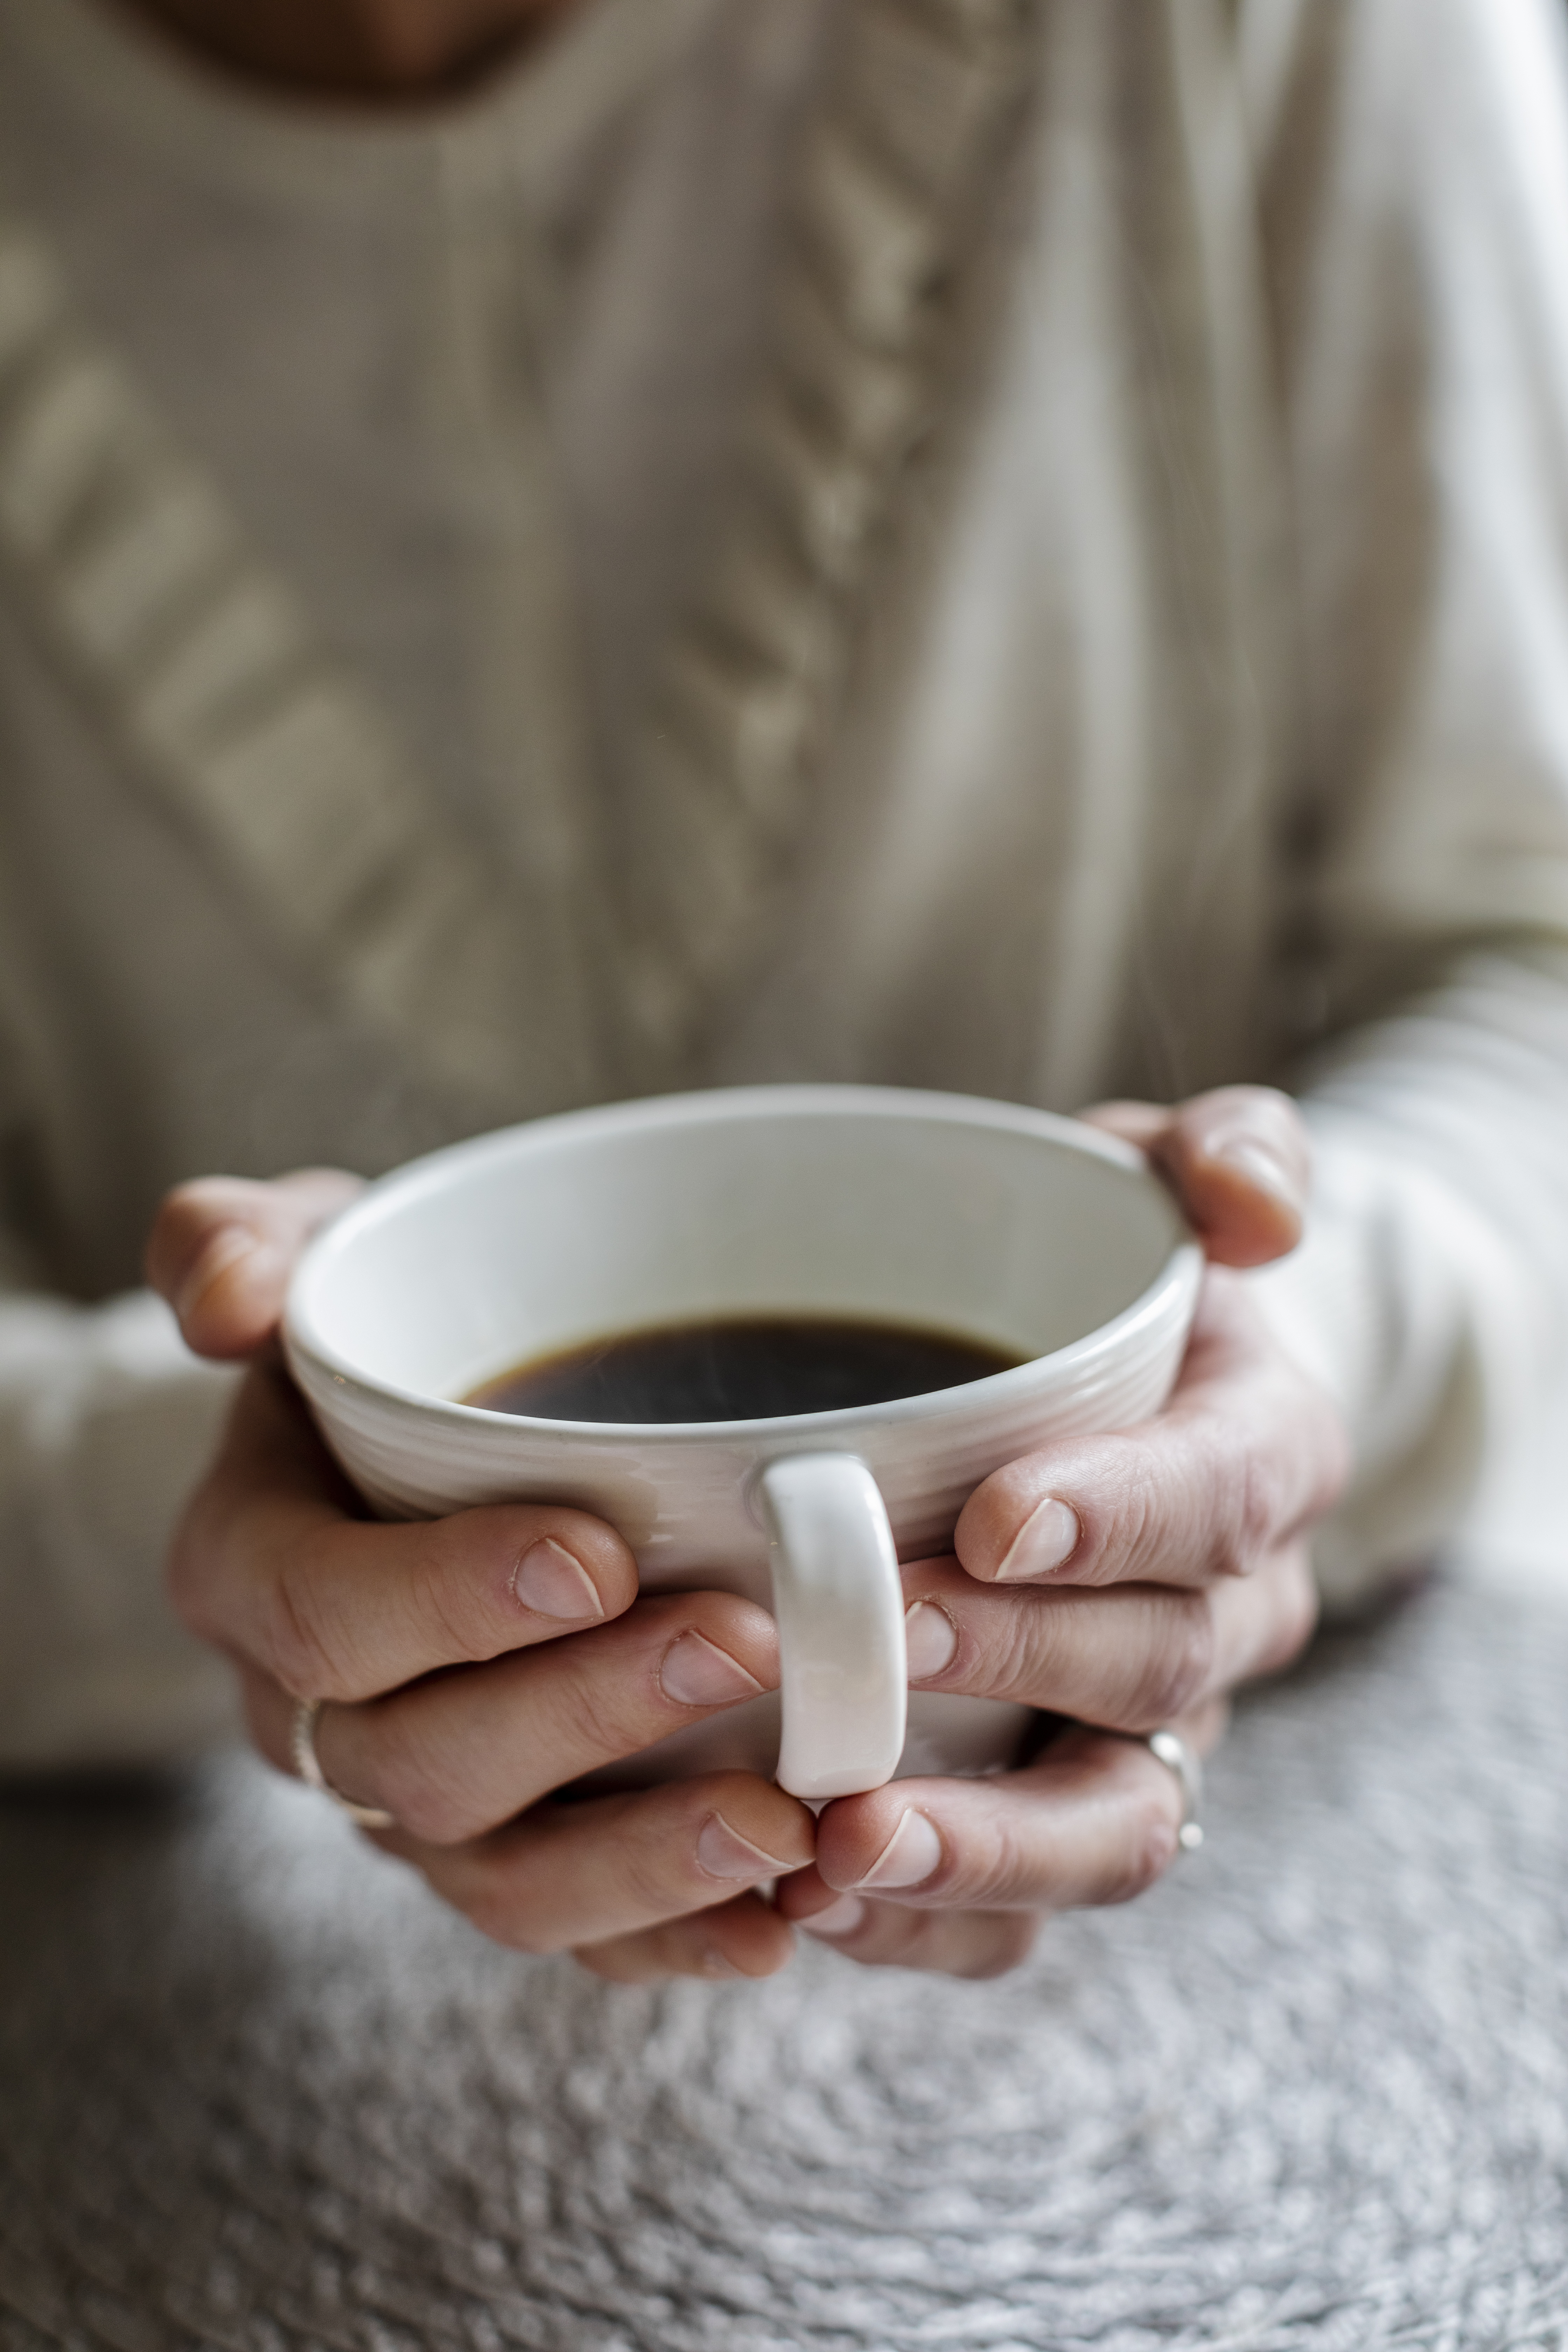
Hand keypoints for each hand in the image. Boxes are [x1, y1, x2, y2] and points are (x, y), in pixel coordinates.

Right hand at [147, 1173, 814, 1982]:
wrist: (419, 1432)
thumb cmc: (382, 1328)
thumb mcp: (307, 1255)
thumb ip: (240, 1246)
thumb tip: (220, 1307)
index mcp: (251, 1570)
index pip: (322, 1614)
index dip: (446, 1600)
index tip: (597, 1555)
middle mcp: (317, 1714)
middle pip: (425, 1761)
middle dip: (586, 1715)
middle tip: (742, 1644)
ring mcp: (410, 1804)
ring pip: (501, 1878)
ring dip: (643, 1860)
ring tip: (784, 1820)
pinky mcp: (506, 1852)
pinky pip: (574, 1930)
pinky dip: (673, 1936)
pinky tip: (781, 1918)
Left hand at [776, 1087, 1349, 1977]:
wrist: (1099, 1414)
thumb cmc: (1108, 1288)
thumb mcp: (1159, 1189)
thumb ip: (1223, 1154)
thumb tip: (1248, 1201)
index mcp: (1260, 1459)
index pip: (1217, 1494)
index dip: (1118, 1515)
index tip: (991, 1519)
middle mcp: (1228, 1614)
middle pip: (1153, 1667)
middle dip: (1020, 1662)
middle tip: (879, 1642)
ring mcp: (1152, 1731)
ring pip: (1113, 1828)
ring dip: (981, 1847)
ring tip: (839, 1847)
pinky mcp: (1069, 1806)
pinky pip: (1031, 1910)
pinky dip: (935, 1923)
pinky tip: (813, 1905)